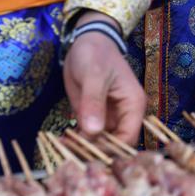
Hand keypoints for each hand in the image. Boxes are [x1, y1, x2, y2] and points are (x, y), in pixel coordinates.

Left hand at [62, 11, 144, 144]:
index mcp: (133, 106)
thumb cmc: (95, 54)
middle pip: (114, 145)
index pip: (127, 138)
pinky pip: (88, 135)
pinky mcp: (95, 117)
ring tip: (62, 149)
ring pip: (100, 143)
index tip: (87, 153)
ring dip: (83, 148)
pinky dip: (76, 141)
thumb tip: (93, 131)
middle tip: (69, 154)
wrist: (87, 41)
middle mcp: (125, 116)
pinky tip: (61, 142)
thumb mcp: (93, 75)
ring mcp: (110, 118)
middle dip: (94, 152)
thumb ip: (93, 103)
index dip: (110, 149)